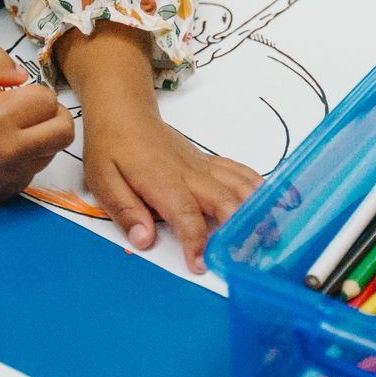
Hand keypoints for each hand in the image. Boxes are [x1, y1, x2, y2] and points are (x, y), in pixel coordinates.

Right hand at [0, 48, 74, 203]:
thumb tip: (25, 78)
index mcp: (0, 116)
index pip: (48, 101)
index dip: (36, 94)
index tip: (20, 96)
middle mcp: (10, 150)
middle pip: (64, 132)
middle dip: (55, 116)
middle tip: (35, 113)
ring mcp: (10, 175)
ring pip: (51, 152)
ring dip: (41, 138)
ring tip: (13, 131)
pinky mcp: (8, 191)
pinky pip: (33, 171)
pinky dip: (26, 158)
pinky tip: (2, 151)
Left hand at [56, 22, 261, 272]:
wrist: (123, 112)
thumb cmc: (111, 148)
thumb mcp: (103, 181)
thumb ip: (125, 211)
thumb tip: (143, 240)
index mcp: (163, 182)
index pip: (186, 215)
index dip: (196, 241)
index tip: (202, 264)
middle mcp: (189, 174)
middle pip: (224, 201)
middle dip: (241, 228)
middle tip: (252, 257)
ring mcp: (202, 166)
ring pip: (238, 185)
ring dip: (257, 208)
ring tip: (272, 233)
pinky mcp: (207, 163)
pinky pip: (238, 172)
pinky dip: (258, 186)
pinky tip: (272, 200)